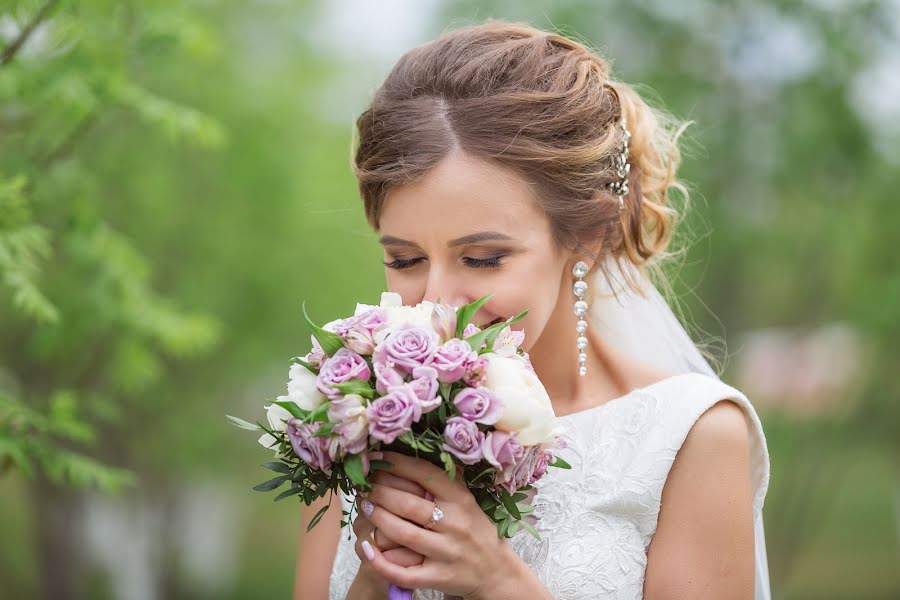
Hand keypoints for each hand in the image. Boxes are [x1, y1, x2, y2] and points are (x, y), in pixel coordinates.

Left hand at [357, 450, 523, 598]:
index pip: (425, 474)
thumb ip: (445, 481)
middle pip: (408, 504)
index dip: (397, 464)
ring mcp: (446, 552)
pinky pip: (404, 572)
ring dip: (379, 518)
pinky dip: (381, 561)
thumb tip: (414, 451)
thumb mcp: (467, 500)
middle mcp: (455, 524)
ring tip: (366, 506)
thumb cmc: (476, 529)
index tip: (375, 457)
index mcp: (461, 499)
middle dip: (380, 491)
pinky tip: (366, 547)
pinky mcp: (438, 577)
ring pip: (404, 534)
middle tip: (364, 484)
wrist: (497, 571)